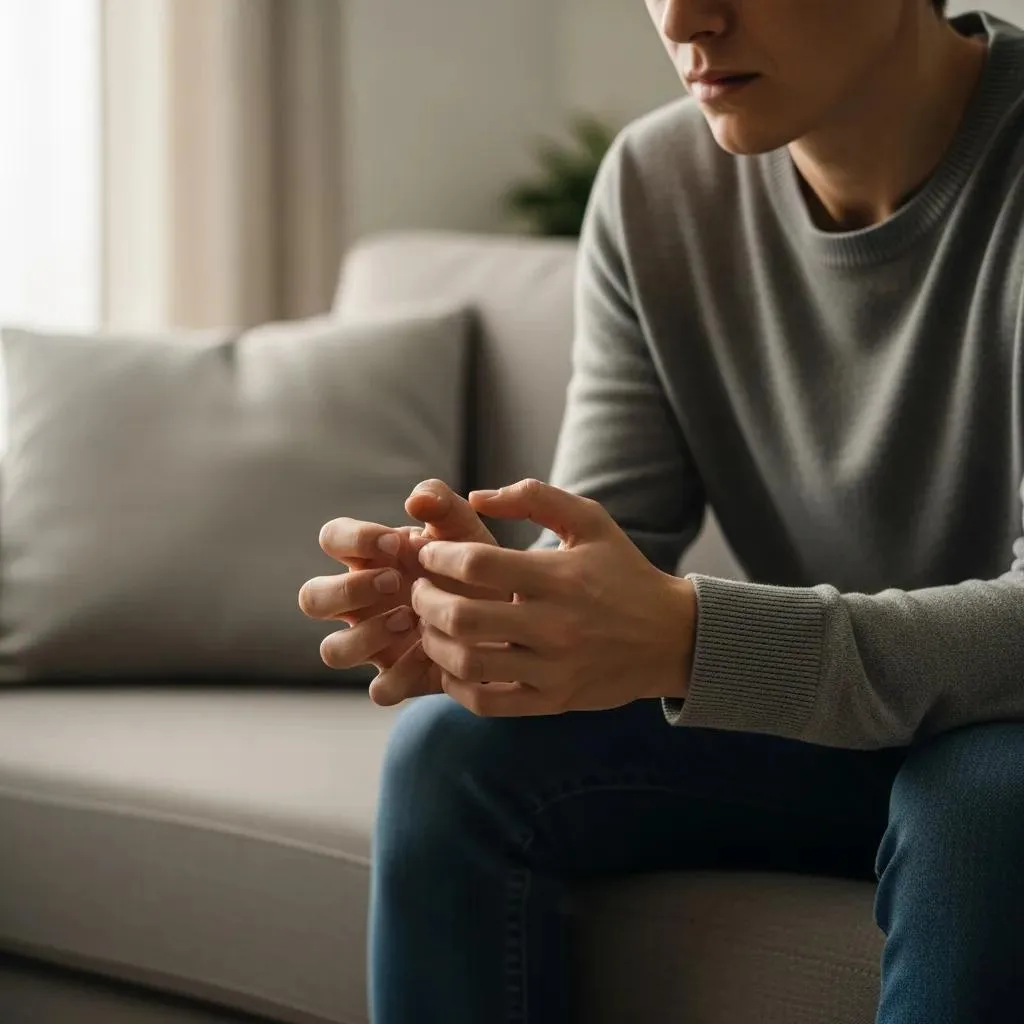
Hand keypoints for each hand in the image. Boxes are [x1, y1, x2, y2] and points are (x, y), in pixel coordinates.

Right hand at [298, 479, 508, 705]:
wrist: (510, 614)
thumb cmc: (474, 565)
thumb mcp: (465, 529)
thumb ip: (442, 503)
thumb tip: (416, 500)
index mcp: (370, 558)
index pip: (331, 538)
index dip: (354, 540)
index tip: (397, 545)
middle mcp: (362, 602)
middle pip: (311, 599)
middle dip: (347, 590)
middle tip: (395, 582)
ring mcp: (375, 642)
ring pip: (332, 651)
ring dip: (366, 635)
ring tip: (410, 620)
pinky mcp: (399, 676)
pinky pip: (379, 689)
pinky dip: (402, 675)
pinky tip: (432, 654)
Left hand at [410, 479, 696, 716]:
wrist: (671, 637)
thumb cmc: (623, 572)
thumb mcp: (590, 520)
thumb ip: (534, 498)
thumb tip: (477, 497)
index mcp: (558, 577)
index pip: (477, 563)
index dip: (439, 556)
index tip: (428, 553)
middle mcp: (554, 625)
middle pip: (462, 617)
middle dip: (425, 600)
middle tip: (418, 590)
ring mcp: (553, 668)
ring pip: (468, 663)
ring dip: (434, 642)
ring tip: (430, 625)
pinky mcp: (553, 700)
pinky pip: (488, 703)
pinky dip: (457, 686)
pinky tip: (452, 665)